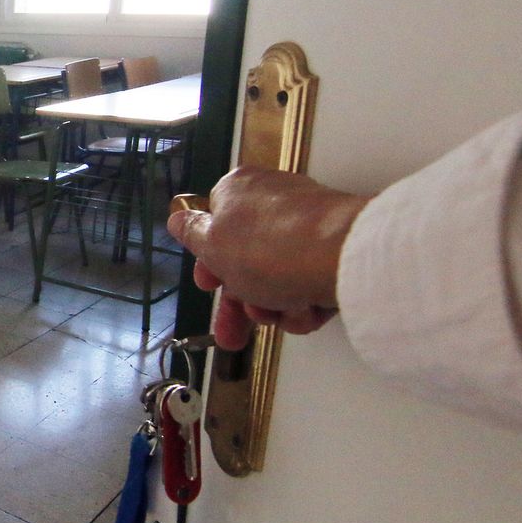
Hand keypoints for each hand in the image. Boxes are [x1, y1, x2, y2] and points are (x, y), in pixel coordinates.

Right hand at [166, 167, 369, 349]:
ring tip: (282, 313)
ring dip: (275, 306)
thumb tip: (178, 219)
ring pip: (278, 277)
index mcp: (237, 191)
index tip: (209, 286)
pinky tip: (307, 309)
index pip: (214, 228)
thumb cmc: (273, 246)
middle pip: (246, 260)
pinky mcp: (336, 248)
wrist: (343, 257)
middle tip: (235, 331)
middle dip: (241, 301)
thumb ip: (190, 232)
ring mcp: (307, 225)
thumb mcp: (211, 244)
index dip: (210, 265)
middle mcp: (273, 202)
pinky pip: (310, 281)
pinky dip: (306, 302)